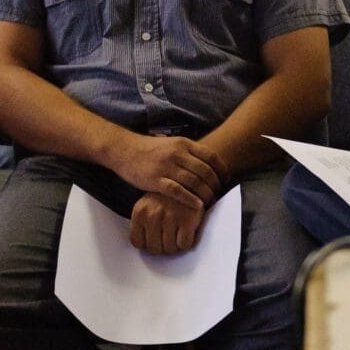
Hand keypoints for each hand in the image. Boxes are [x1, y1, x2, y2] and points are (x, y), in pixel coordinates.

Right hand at [107, 133, 228, 209]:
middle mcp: (177, 154)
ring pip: (194, 182)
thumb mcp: (172, 144)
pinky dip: (190, 199)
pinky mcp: (156, 180)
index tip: (226, 180)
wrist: (124, 150)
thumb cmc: (150, 150)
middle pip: (205, 172)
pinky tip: (197, 206)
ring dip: (206, 194)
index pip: (211, 157)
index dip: (222, 170)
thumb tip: (209, 164)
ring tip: (210, 202)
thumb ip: (189, 152)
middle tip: (217, 194)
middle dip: (215, 185)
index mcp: (184, 144)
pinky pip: (178, 191)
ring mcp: (166, 166)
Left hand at [129, 192, 205, 254]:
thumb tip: (146, 247)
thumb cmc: (168, 201)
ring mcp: (170, 217)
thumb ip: (142, 225)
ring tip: (178, 234)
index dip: (147, 244)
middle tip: (169, 237)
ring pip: (170, 249)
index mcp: (140, 212)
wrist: (191, 185)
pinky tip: (187, 233)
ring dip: (175, 246)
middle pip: (154, 249)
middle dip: (162, 247)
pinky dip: (187, 243)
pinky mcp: (187, 220)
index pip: (137, 242)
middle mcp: (153, 215)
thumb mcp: (148, 207)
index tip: (155, 239)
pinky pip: (184, 245)